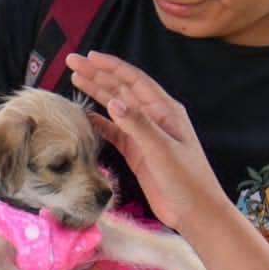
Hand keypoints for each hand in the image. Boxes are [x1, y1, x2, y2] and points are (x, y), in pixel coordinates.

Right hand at [66, 52, 227, 230]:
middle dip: (98, 74)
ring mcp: (145, 135)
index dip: (111, 66)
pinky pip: (114, 132)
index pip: (134, 80)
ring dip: (97, 93)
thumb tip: (113, 101)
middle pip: (122, 89)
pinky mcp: (137, 152)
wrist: (195, 212)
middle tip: (73, 62)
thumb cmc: (187, 180)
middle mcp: (154, 118)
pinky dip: (99, 122)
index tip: (88, 57)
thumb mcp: (163, 151)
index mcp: (165, 110)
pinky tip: (84, 114)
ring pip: (116, 107)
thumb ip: (138, 125)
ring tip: (75, 79)